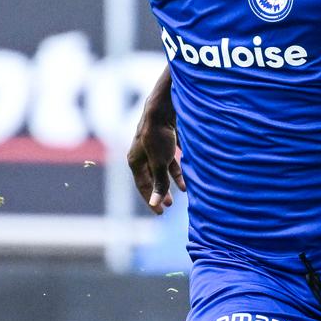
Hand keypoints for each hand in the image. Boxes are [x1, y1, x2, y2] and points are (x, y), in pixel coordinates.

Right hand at [126, 74, 183, 213]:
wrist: (164, 108)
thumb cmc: (159, 135)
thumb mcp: (160, 162)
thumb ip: (159, 182)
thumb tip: (155, 204)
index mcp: (134, 161)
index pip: (142, 185)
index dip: (151, 200)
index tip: (160, 213)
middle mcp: (141, 155)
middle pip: (150, 178)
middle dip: (159, 192)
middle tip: (168, 206)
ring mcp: (153, 148)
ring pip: (161, 170)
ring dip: (169, 182)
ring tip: (179, 193)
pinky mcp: (164, 141)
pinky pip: (169, 160)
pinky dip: (176, 170)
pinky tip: (185, 179)